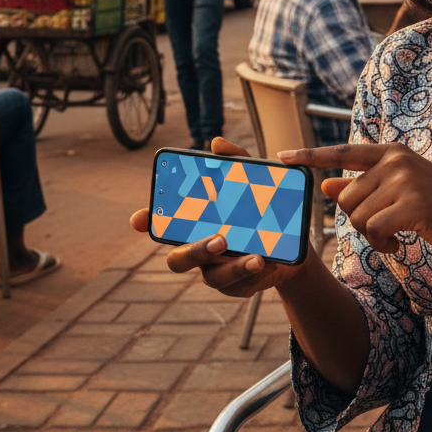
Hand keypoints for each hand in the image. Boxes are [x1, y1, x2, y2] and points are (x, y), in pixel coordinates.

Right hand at [129, 137, 310, 297]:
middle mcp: (200, 248)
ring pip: (212, 278)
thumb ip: (236, 161)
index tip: (138, 219)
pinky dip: (252, 276)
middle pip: (179, 259)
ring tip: (256, 258)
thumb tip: (216, 143)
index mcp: (196, 223)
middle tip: (220, 239)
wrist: (293, 240)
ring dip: (233, 268)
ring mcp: (217, 269)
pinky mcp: (238, 286)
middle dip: (196, 252)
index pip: (163, 223)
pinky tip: (266, 263)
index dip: (148, 222)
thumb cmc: (261, 205)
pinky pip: (238, 287)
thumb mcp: (255, 180)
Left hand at [280, 143, 431, 263]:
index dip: (310, 157)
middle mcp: (396, 160)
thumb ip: (364, 188)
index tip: (282, 157)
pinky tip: (399, 246)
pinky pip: (373, 230)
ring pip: (357, 217)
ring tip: (395, 237)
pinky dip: (381, 245)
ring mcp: (405, 179)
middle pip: (347, 198)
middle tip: (385, 231)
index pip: (342, 152)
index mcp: (392, 152)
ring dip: (372, 237)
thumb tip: (325, 186)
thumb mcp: (400, 193)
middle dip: (359, 222)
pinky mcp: (413, 204)